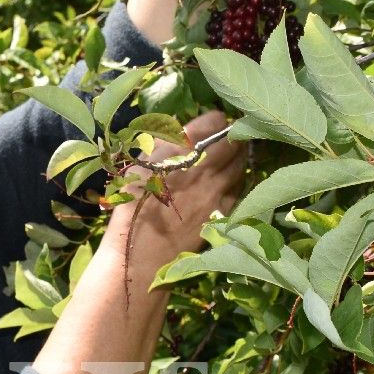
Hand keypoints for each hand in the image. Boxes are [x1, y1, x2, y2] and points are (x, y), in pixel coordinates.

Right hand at [105, 110, 246, 268]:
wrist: (140, 252)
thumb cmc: (132, 207)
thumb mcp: (140, 165)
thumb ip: (166, 144)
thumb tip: (187, 132)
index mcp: (180, 149)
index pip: (216, 121)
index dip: (216, 121)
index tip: (213, 125)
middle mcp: (204, 166)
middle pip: (234, 141)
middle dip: (234, 136)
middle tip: (228, 138)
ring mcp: (217, 190)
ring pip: (241, 164)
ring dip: (239, 157)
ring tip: (231, 158)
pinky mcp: (224, 211)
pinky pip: (240, 188)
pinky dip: (238, 180)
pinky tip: (229, 181)